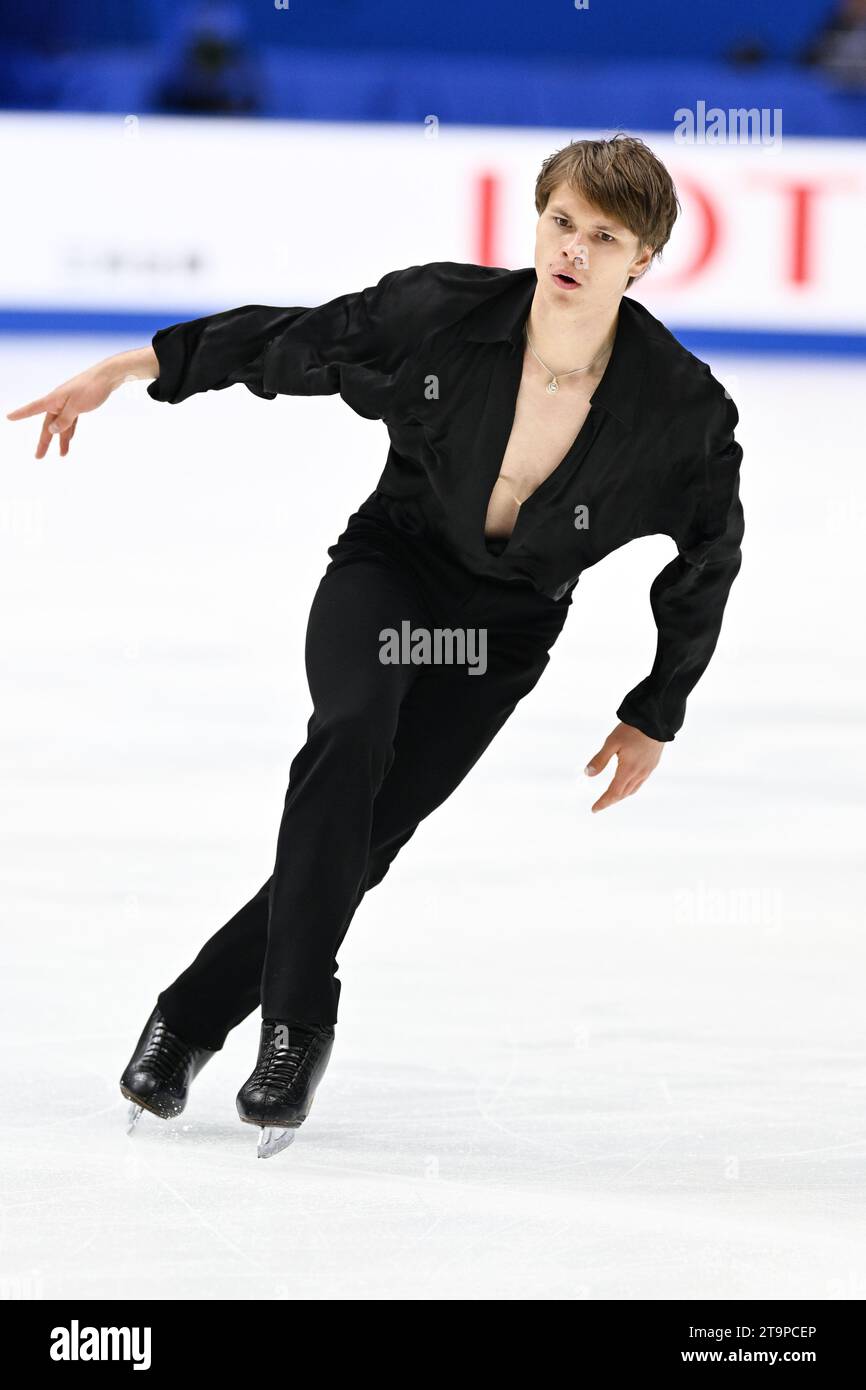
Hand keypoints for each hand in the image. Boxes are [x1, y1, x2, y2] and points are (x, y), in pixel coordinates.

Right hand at [6, 346, 156, 458]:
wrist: (108, 376)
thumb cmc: (91, 387)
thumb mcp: (77, 406)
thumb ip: (65, 420)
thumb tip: (53, 430)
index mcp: (54, 400)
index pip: (33, 408)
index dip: (21, 414)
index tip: (9, 417)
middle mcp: (58, 402)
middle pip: (48, 424)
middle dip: (44, 441)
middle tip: (38, 456)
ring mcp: (68, 403)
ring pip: (61, 424)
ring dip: (61, 440)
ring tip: (62, 455)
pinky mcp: (79, 404)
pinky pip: (70, 420)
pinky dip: (70, 430)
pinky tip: (69, 439)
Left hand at [584, 721, 663, 812]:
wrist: (656, 720)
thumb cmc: (632, 729)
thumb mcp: (612, 742)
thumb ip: (600, 759)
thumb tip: (587, 774)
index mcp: (628, 770)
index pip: (614, 792)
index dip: (603, 802)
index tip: (594, 809)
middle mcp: (640, 773)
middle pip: (623, 794)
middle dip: (611, 800)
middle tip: (600, 805)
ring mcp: (648, 770)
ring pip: (633, 789)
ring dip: (621, 796)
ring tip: (611, 797)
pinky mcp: (652, 765)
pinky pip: (640, 782)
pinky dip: (630, 788)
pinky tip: (626, 783)